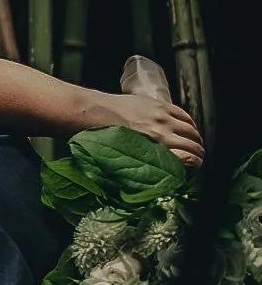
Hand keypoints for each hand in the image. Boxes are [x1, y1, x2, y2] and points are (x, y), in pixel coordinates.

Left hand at [90, 92, 204, 167]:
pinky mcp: (157, 105)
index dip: (194, 169)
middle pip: (194, 146)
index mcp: (153, 150)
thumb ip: (141, 170)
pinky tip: (188, 130)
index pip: (191, 160)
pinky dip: (190, 124)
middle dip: (197, 156)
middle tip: (192, 163)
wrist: (87, 113)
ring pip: (192, 131)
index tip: (190, 174)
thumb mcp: (120, 162)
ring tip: (192, 148)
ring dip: (195, 140)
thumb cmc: (98, 139)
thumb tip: (156, 179)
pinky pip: (184, 115)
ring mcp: (161, 117)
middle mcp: (161, 133)